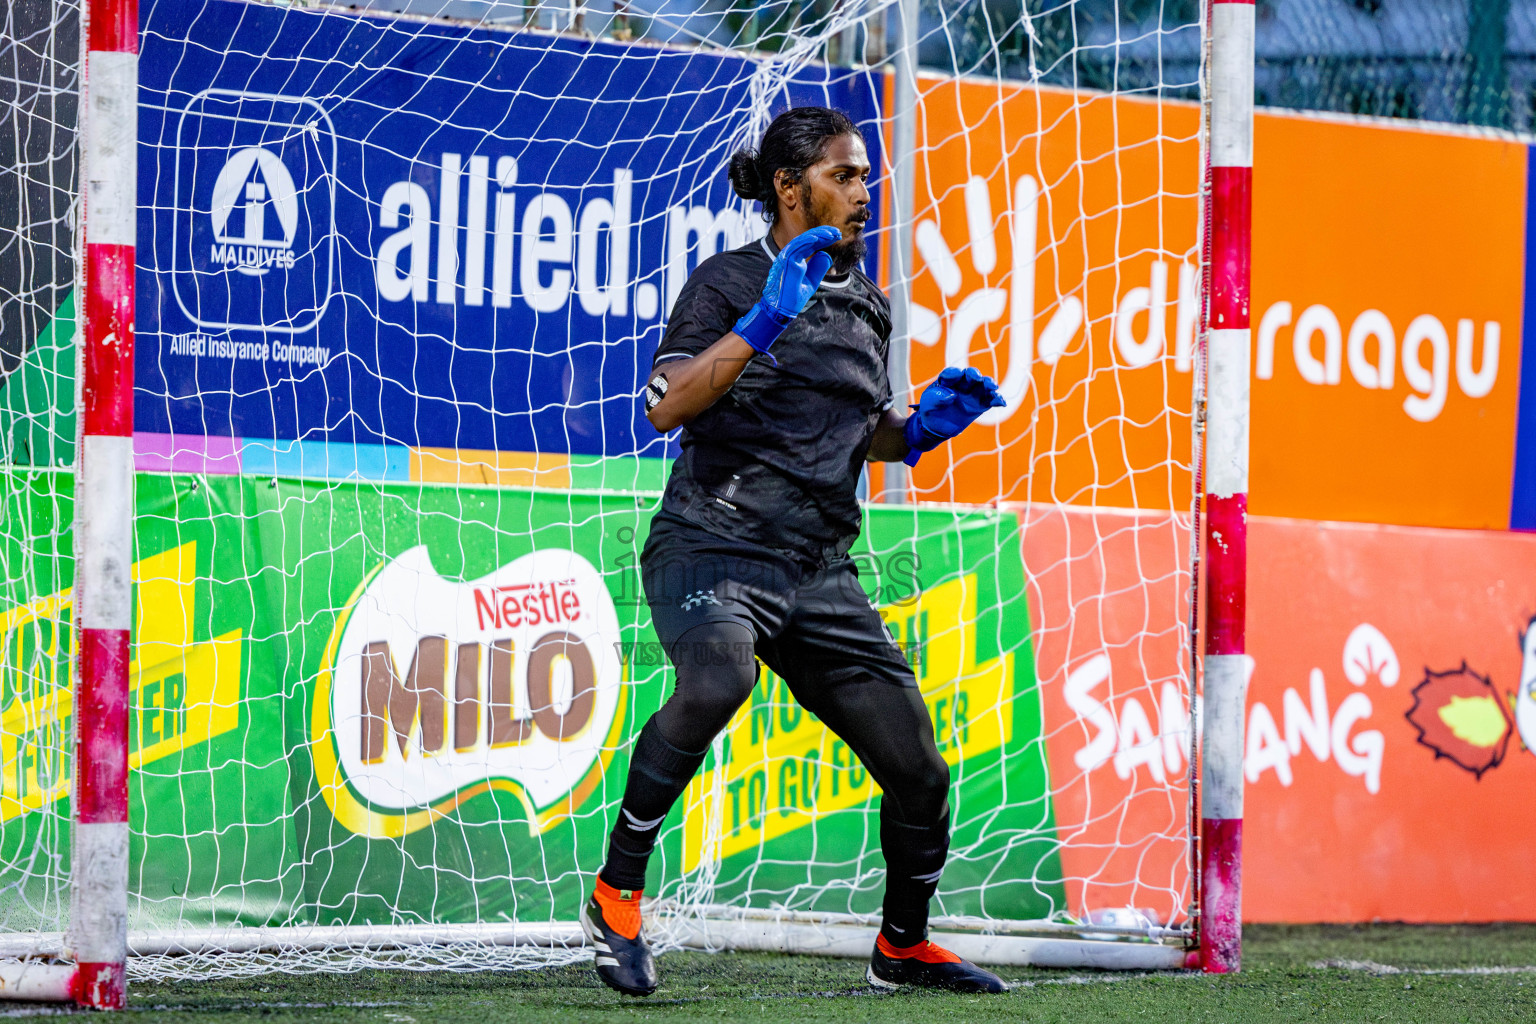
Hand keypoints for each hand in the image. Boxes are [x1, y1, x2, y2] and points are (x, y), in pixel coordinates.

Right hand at [732, 226, 840, 363]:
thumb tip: (826, 254)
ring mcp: (786, 258)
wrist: (781, 309)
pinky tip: (817, 238)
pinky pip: (795, 248)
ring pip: (802, 241)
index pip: (811, 244)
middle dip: (823, 234)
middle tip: (837, 232)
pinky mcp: (785, 262)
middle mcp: (790, 256)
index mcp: (796, 259)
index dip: (824, 238)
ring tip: (831, 233)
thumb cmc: (793, 297)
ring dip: (818, 235)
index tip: (837, 235)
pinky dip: (806, 241)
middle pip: (807, 239)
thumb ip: (818, 268)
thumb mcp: (811, 281)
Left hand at [902, 366, 1004, 466]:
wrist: (937, 427)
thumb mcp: (927, 404)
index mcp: (947, 381)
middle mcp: (962, 384)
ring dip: (989, 384)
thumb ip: (936, 398)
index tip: (957, 375)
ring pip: (983, 385)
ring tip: (993, 387)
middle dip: (975, 375)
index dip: (954, 373)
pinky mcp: (981, 405)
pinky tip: (1001, 402)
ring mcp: (973, 394)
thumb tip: (952, 395)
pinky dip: (997, 400)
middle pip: (970, 375)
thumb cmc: (930, 411)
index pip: (951, 374)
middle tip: (977, 378)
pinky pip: (991, 400)